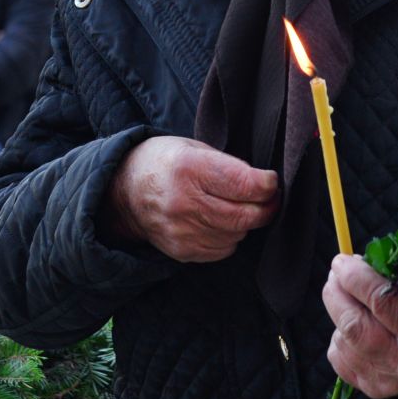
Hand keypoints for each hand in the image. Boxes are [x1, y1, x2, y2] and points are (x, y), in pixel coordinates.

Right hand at [105, 136, 277, 262]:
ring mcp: (181, 230)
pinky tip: (219, 222)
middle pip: (244, 215)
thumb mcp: (194, 148)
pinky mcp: (182, 250)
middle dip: (266, 207)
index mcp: (189, 168)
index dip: (267, 184)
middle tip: (270, 199)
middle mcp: (183, 202)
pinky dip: (229, 237)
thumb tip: (264, 185)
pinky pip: (223, 250)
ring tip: (237, 207)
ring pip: (236, 234)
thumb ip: (229, 166)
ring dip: (245, 223)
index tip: (271, 181)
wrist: (126, 192)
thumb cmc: (166, 163)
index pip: (243, 184)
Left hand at [323, 254, 397, 398]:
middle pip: (353, 326)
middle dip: (336, 294)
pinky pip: (339, 359)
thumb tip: (350, 264)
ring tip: (352, 303)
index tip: (342, 261)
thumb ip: (390, 277)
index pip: (381, 300)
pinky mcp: (373, 388)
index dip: (354, 277)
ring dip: (339, 316)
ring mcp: (387, 378)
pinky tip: (355, 332)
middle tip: (335, 275)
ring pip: (342, 341)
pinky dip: (340, 339)